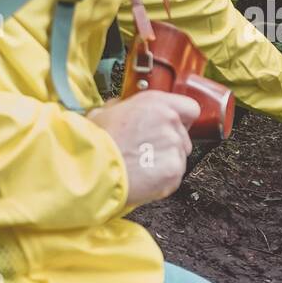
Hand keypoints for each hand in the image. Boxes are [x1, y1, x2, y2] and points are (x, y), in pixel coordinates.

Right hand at [86, 90, 198, 207]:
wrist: (91, 169)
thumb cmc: (95, 142)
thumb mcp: (103, 112)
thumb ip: (120, 108)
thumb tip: (119, 108)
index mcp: (156, 103)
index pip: (190, 108)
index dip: (181, 119)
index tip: (172, 126)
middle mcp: (169, 121)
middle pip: (183, 135)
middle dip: (168, 144)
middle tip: (147, 151)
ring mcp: (174, 146)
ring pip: (179, 157)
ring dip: (164, 162)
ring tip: (141, 166)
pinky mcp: (174, 170)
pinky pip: (175, 176)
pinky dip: (162, 180)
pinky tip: (143, 177)